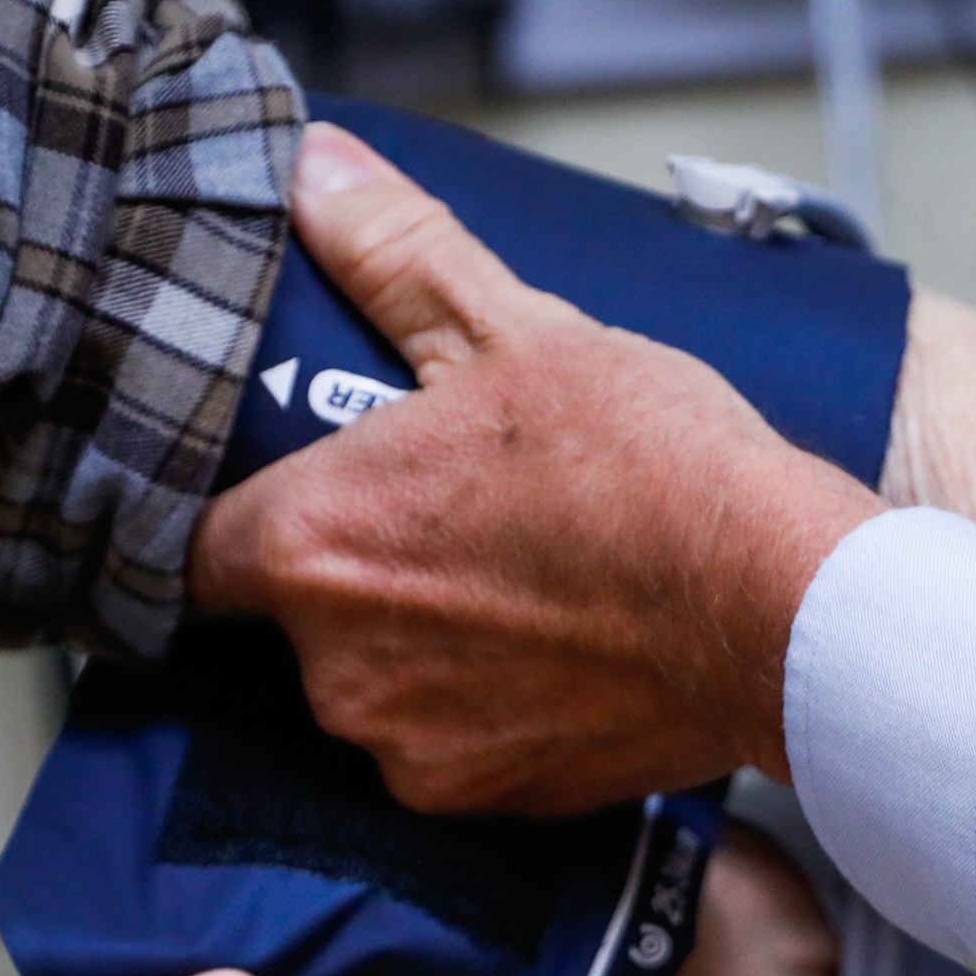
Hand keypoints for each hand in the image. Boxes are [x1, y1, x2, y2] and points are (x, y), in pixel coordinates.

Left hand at [189, 124, 878, 815]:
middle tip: (451, 525)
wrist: (780, 609)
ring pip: (380, 692)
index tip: (293, 505)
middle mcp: (336, 668)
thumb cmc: (652, 473)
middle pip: (298, 625)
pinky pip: (457, 753)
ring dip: (425, 650)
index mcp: (312, 544)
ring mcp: (413, 749)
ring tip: (522, 589)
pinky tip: (562, 656)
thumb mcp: (518, 330)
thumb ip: (395, 256)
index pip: (195, 554)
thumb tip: (319, 172)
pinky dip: (494, 714)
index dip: (238, 523)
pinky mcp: (492, 803)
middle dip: (361, 579)